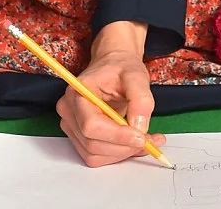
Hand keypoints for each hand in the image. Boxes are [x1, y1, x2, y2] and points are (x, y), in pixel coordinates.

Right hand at [56, 21, 165, 167]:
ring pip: (95, 154)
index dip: (116, 135)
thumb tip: (140, 128)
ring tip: (148, 140)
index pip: (91, 125)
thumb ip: (141, 99)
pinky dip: (118, 153)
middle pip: (93, 143)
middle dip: (124, 146)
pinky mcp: (79, 137)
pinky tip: (135, 143)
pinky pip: (97, 155)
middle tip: (151, 141)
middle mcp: (69, 112)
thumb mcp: (136, 75)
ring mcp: (71, 126)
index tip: (141, 137)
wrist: (113, 66)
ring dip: (123, 153)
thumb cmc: (121, 68)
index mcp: (77, 92)